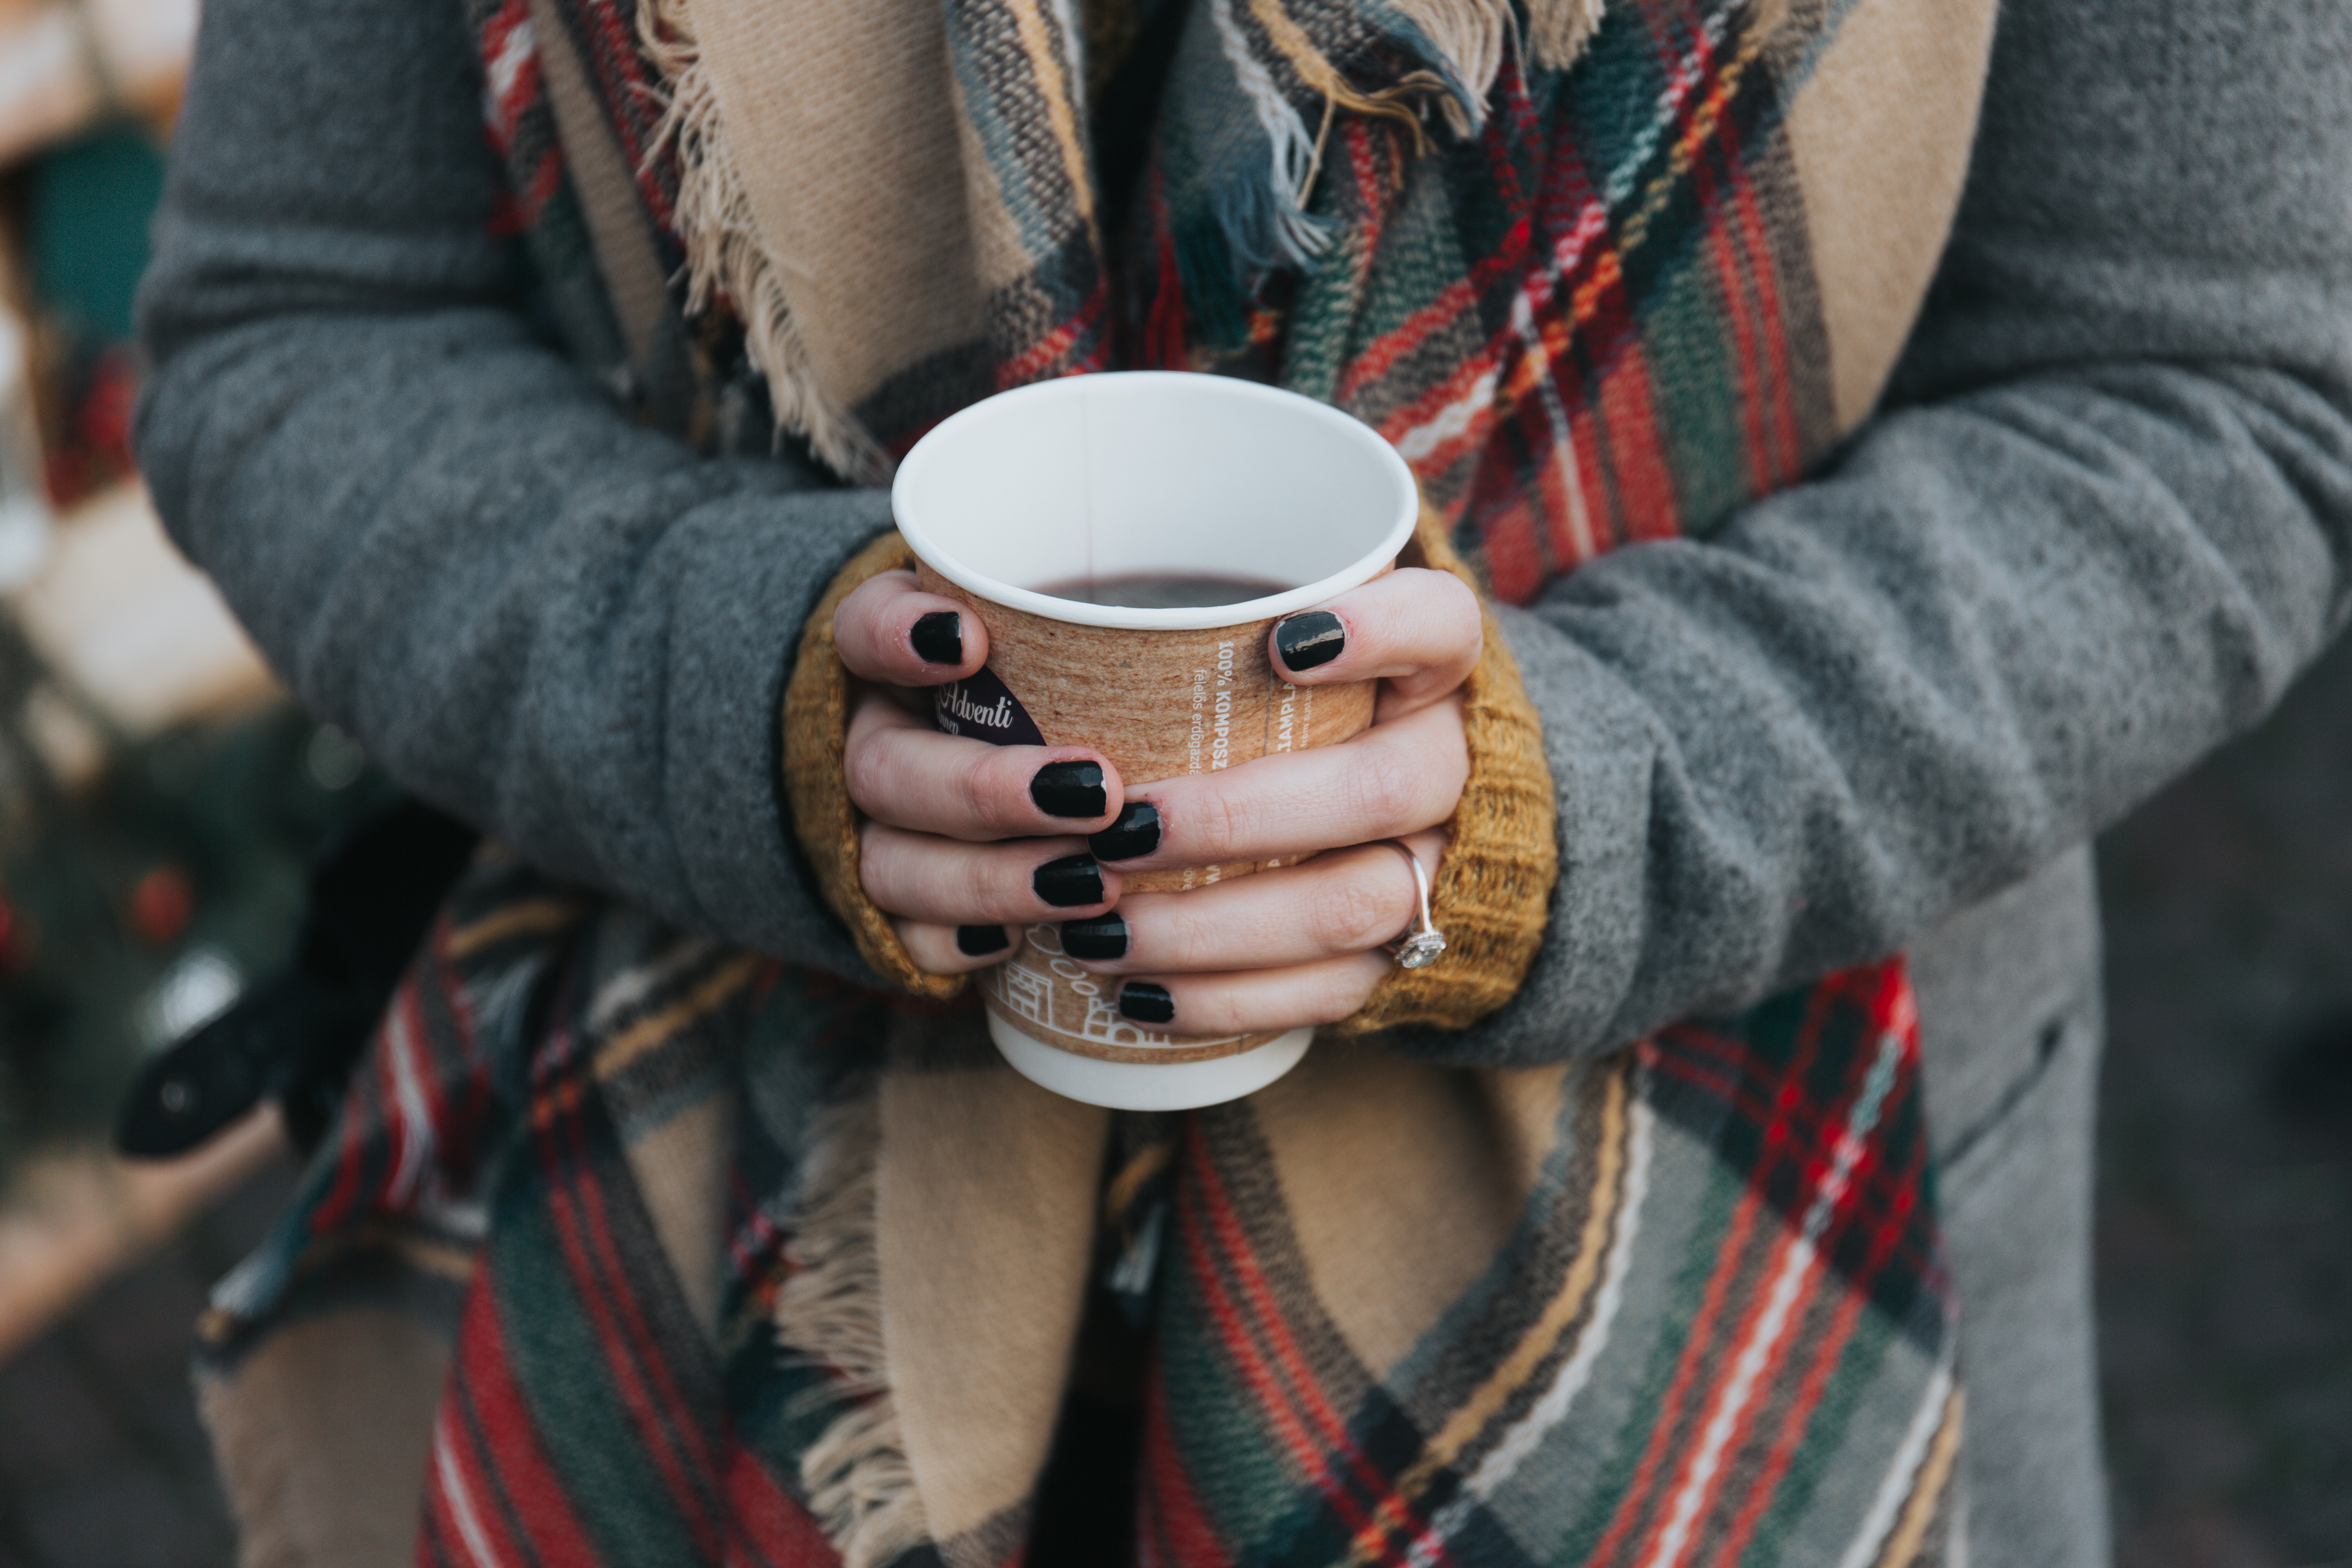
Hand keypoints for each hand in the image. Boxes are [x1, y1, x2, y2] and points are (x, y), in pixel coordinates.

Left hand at [834, 566, 1480, 1035]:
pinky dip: (1228, 1001)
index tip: (1279, 642)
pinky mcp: (1402, 952)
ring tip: (1096, 930)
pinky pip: (1332, 993)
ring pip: (1356, 905)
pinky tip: (1136, 1000)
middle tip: (1116, 828)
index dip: (1380, 629)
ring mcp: (1437, 864)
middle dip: (1240, 816)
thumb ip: (1150, 602)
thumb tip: (949, 632)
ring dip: (1217, 925)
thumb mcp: (1237, 625)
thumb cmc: (1265, 693)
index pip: (1440, 624)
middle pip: (1384, 787)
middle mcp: (1452, 759)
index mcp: (1429, 663)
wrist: (1382, 785)